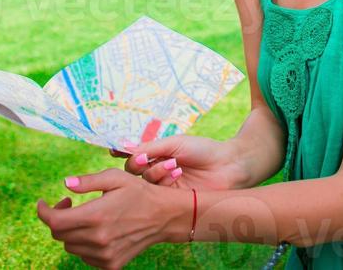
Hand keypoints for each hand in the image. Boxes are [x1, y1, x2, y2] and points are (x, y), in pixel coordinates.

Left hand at [36, 167, 171, 268]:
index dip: (44, 212)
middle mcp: (98, 239)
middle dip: (57, 218)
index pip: (55, 222)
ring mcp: (104, 255)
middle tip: (69, 203)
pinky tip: (96, 229)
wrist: (164, 216)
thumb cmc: (138, 191)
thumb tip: (65, 184)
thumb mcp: (114, 177)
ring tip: (85, 215)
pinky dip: (83, 243)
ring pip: (71, 246)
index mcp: (96, 216)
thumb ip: (87, 182)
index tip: (43, 203)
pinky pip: (84, 256)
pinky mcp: (111, 265)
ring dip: (71, 231)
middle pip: (60, 234)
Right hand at [109, 133, 251, 190]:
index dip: (123, 152)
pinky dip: (164, 180)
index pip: (133, 154)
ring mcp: (163, 186)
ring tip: (174, 164)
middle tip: (144, 159)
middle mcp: (157, 170)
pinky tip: (177, 173)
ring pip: (143, 182)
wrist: (227, 166)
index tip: (114, 150)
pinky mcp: (170, 200)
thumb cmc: (202, 150)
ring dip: (155, 171)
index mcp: (158, 154)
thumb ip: (150, 147)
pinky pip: (156, 192)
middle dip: (136, 164)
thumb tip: (125, 148)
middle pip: (132, 171)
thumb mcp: (174, 143)